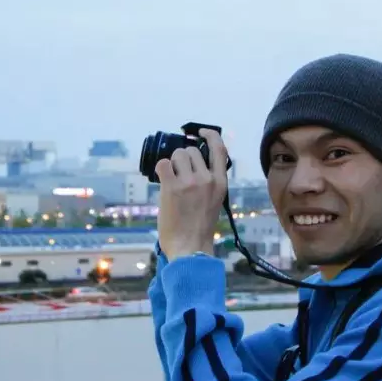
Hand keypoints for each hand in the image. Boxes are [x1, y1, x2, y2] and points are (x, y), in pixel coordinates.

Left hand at [155, 128, 228, 260]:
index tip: (201, 132)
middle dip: (182, 158)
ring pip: (177, 155)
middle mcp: (207, 179)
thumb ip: (208, 183)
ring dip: (171, 164)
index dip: (210, 135)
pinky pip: (163, 164)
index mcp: (221, 183)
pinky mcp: (172, 187)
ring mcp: (190, 182)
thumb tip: (192, 167)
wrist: (189, 248)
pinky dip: (160, 169)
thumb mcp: (214, 201)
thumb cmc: (199, 229)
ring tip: (171, 180)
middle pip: (192, 151)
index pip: (220, 149)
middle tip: (178, 174)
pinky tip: (162, 181)